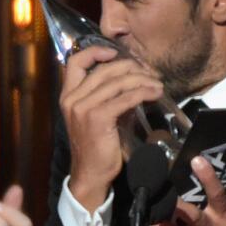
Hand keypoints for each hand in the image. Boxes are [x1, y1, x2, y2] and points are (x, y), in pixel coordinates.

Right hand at [60, 45, 163, 211]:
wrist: (91, 174)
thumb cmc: (97, 146)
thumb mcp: (101, 115)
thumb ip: (112, 96)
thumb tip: (136, 81)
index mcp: (68, 95)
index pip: (75, 61)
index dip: (95, 52)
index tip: (115, 53)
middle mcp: (72, 98)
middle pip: (104, 69)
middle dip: (131, 67)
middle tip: (150, 73)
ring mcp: (83, 107)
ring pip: (117, 81)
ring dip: (142, 80)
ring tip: (158, 84)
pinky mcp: (98, 118)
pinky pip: (125, 98)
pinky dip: (143, 93)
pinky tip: (155, 94)